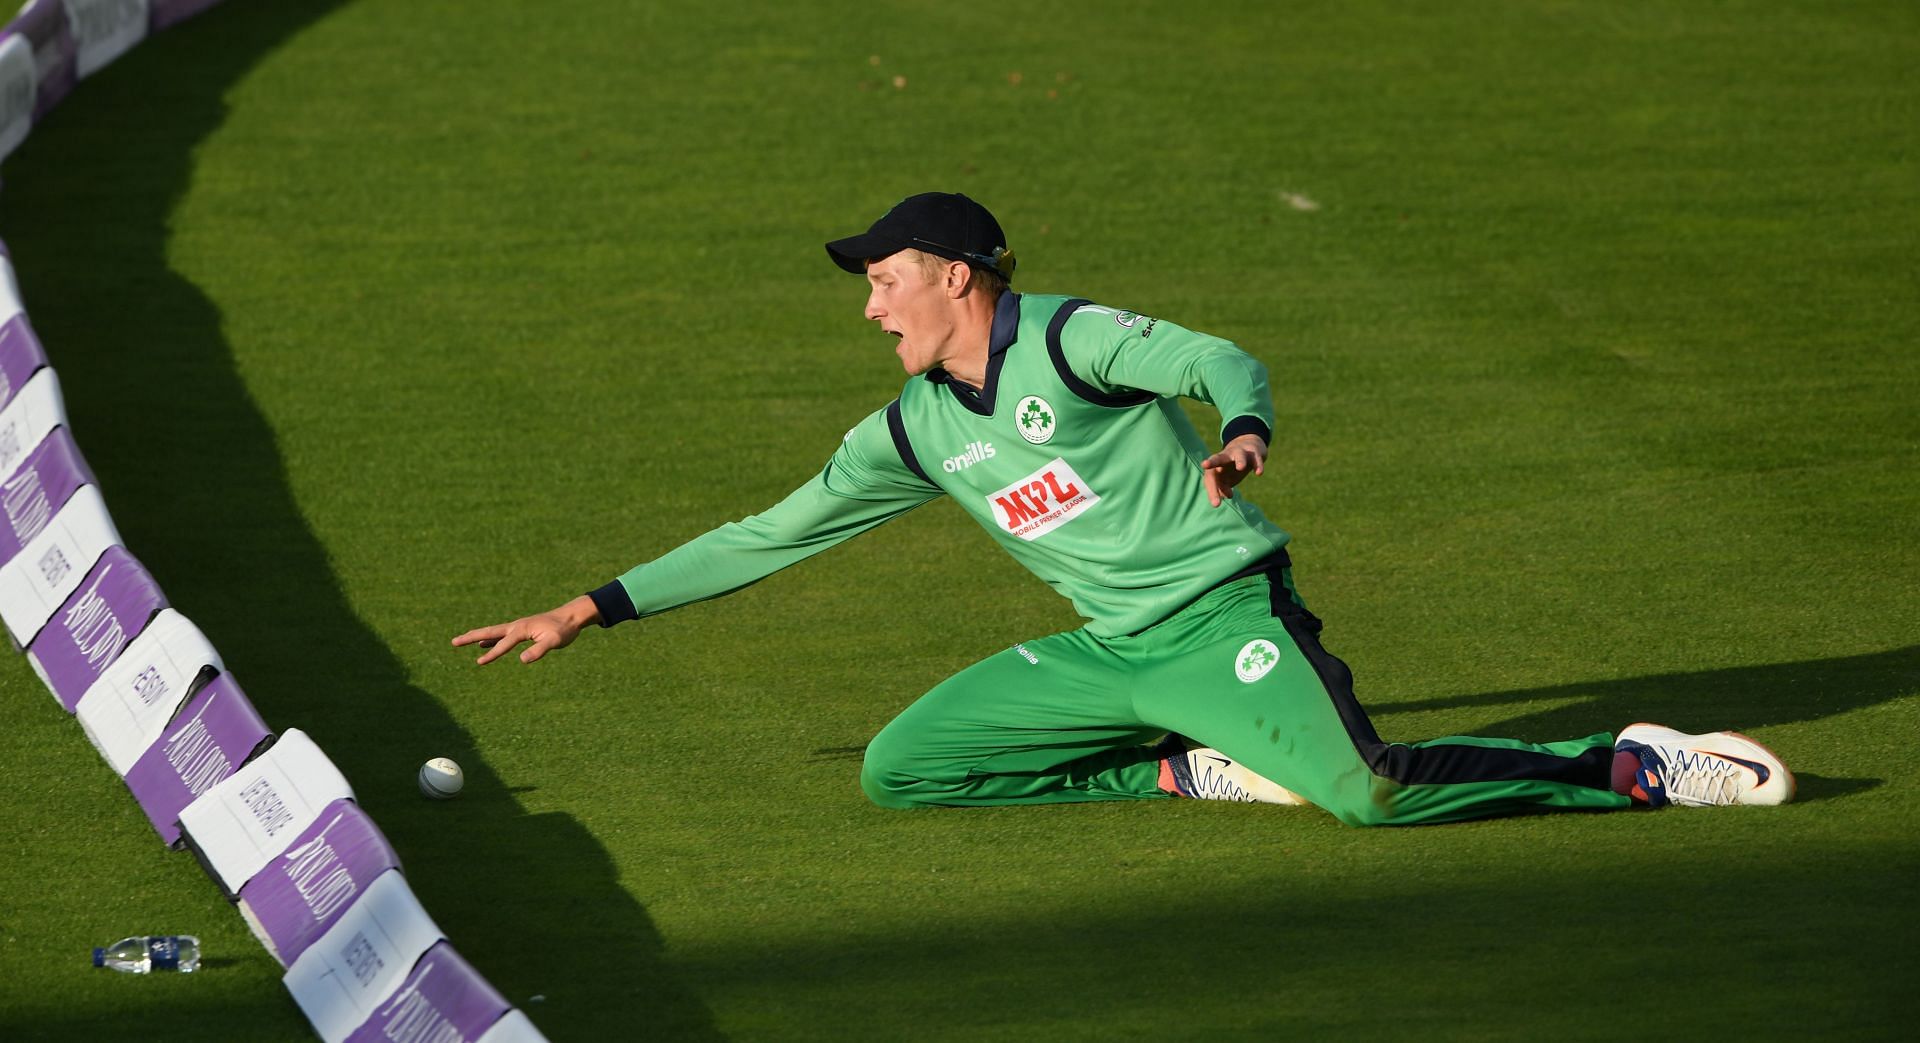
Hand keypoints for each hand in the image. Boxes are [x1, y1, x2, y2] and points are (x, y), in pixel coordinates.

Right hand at [452, 595, 599, 664]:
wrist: (572, 616)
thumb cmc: (564, 630)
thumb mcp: (554, 641)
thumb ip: (539, 650)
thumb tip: (522, 660)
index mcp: (521, 629)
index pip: (503, 644)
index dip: (492, 654)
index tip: (479, 662)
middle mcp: (516, 626)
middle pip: (489, 632)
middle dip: (471, 637)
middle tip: (453, 641)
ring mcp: (518, 627)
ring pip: (493, 633)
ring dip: (478, 637)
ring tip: (462, 641)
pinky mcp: (522, 630)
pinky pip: (501, 636)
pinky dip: (491, 640)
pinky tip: (485, 645)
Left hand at [1201, 433, 1267, 506]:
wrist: (1250, 448)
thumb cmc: (1233, 467)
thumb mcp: (1226, 479)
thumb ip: (1222, 488)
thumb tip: (1224, 496)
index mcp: (1217, 465)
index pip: (1210, 477)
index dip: (1212, 490)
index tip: (1216, 504)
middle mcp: (1226, 457)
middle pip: (1217, 458)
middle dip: (1211, 462)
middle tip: (1204, 465)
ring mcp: (1240, 453)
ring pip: (1239, 455)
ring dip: (1239, 460)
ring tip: (1241, 468)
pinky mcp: (1254, 453)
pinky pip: (1256, 459)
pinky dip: (1257, 465)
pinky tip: (1259, 473)